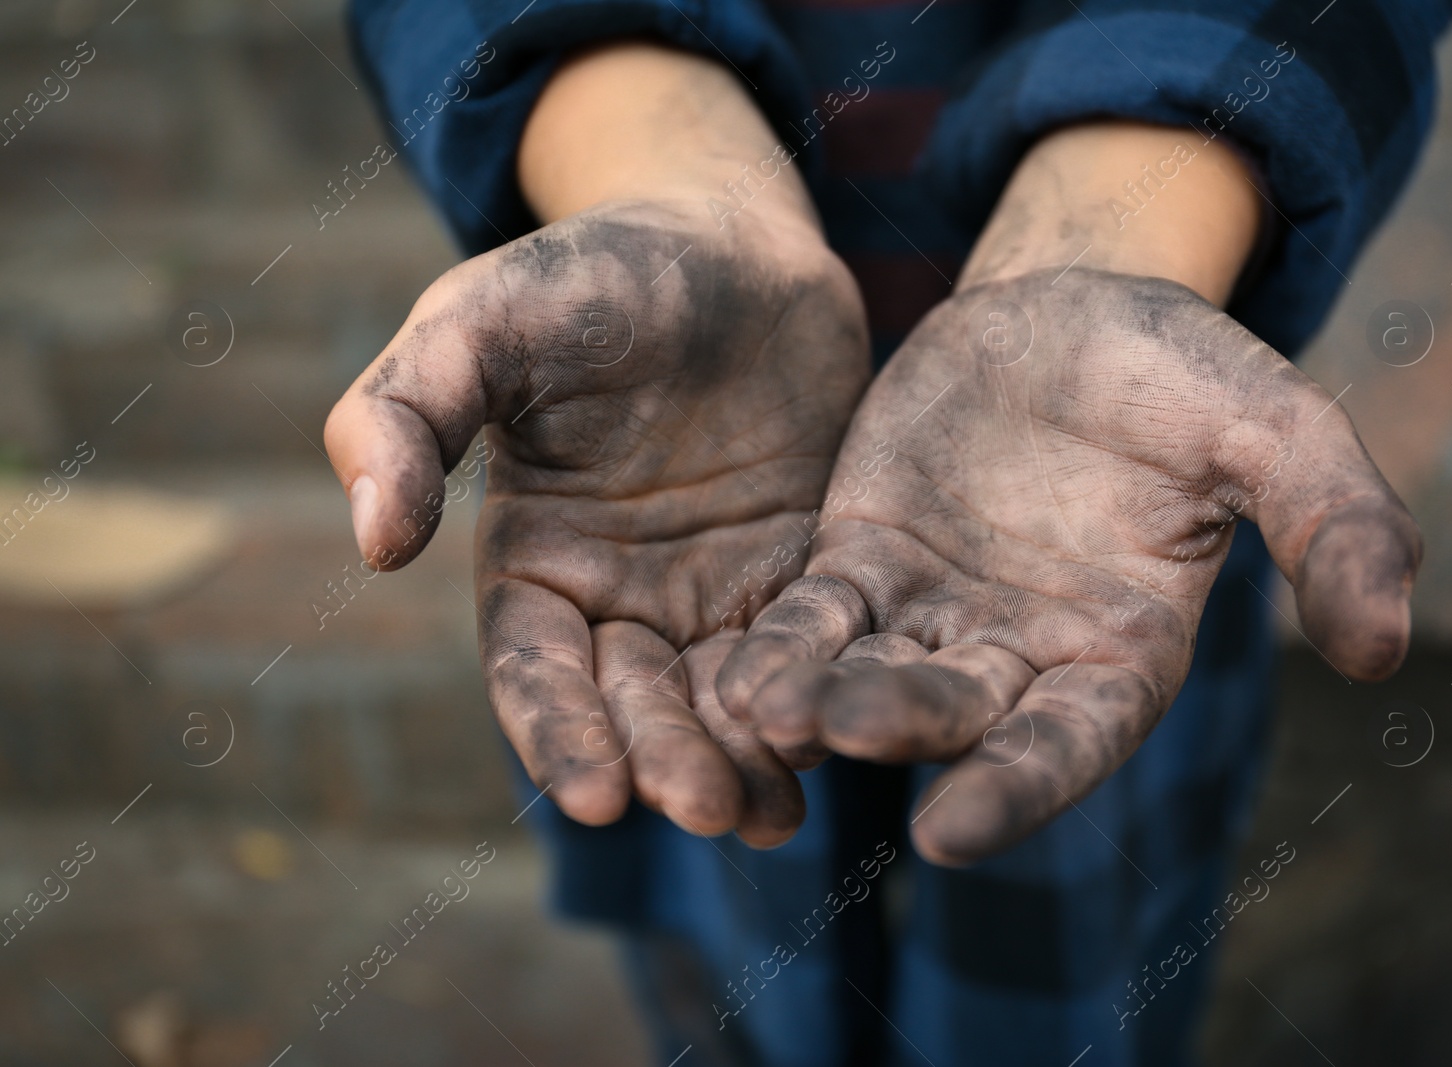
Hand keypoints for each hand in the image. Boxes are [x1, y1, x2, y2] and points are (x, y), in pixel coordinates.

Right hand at [323, 44, 870, 844]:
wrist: (727, 234)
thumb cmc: (589, 271)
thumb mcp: (480, 321)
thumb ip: (407, 415)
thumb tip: (374, 546)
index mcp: (535, 560)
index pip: (535, 670)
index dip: (559, 733)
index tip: (593, 798)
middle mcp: (622, 595)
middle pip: (635, 703)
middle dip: (665, 761)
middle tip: (705, 809)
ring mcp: (715, 588)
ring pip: (722, 697)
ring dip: (741, 759)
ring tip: (769, 812)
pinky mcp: (801, 568)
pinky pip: (804, 649)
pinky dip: (813, 701)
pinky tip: (838, 747)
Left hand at [715, 123, 1419, 865]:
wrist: (1079, 307)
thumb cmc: (1185, 373)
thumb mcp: (1274, 428)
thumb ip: (1333, 525)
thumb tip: (1385, 648)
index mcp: (1121, 653)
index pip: (1068, 743)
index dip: (1017, 788)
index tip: (952, 833)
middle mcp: (1020, 656)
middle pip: (955, 713)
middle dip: (899, 727)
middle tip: (840, 734)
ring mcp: (934, 615)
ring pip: (868, 672)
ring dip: (817, 699)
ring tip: (762, 712)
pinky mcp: (861, 562)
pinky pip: (813, 615)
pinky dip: (779, 643)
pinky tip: (731, 670)